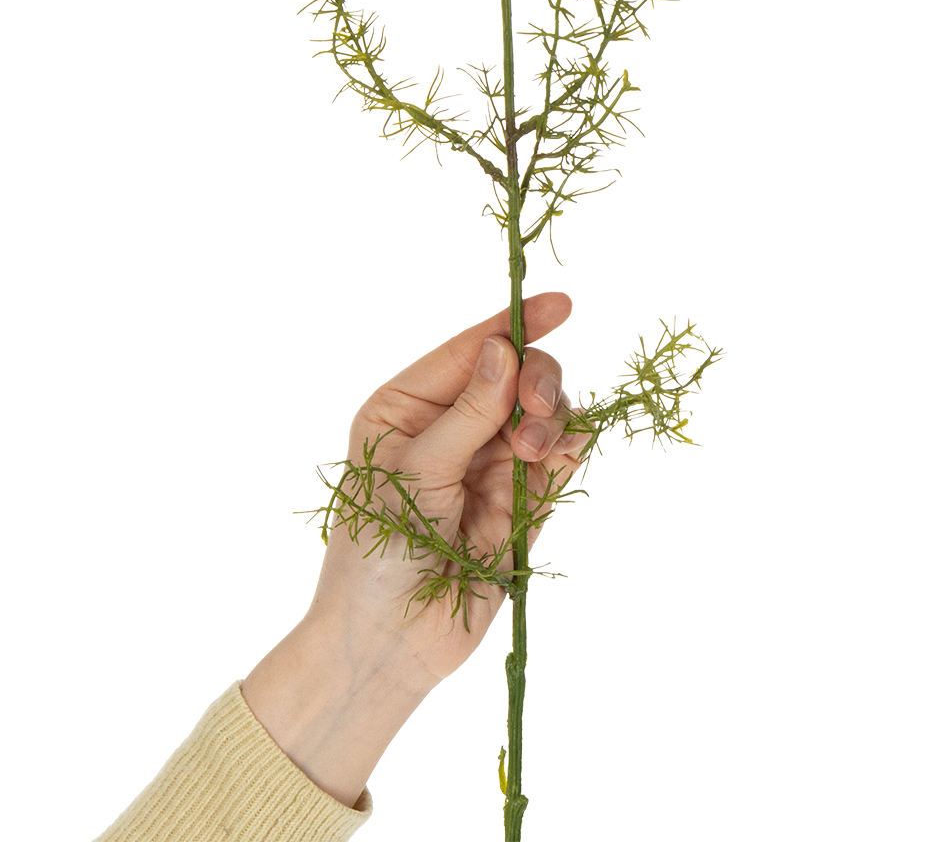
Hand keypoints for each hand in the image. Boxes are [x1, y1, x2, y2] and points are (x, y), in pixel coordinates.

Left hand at [242, 292, 581, 807]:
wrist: (390, 644)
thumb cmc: (378, 551)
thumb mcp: (416, 471)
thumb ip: (469, 413)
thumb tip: (504, 347)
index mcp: (408, 406)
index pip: (471, 350)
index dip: (516, 323)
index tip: (562, 304)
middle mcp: (453, 426)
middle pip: (518, 374)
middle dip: (536, 383)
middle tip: (534, 415)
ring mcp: (489, 463)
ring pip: (545, 414)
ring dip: (551, 422)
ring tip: (532, 457)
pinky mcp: (522, 502)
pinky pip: (560, 459)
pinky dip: (570, 449)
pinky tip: (564, 455)